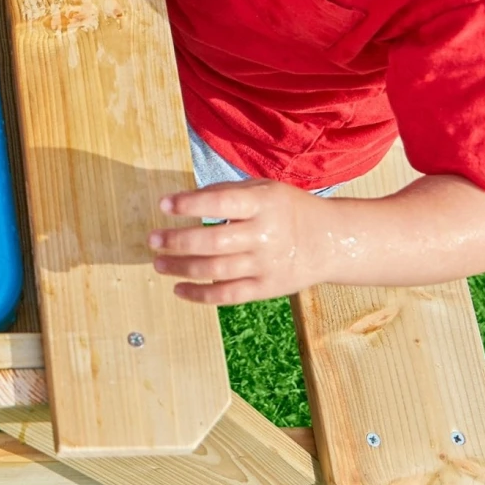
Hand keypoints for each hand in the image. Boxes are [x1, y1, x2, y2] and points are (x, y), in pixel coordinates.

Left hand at [148, 179, 333, 303]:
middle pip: (213, 241)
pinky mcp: (268, 288)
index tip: (163, 205)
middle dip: (177, 241)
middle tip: (152, 239)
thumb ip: (224, 193)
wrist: (332, 241)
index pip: (220, 203)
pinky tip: (178, 288)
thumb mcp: (262, 188)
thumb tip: (183, 200)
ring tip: (158, 263)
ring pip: (216, 270)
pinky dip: (200, 295)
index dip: (189, 204)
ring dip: (181, 268)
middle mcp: (264, 235)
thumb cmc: (286, 209)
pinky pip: (228, 295)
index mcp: (262, 204)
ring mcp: (266, 264)